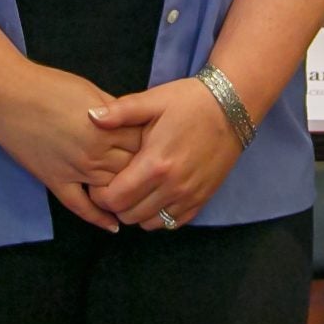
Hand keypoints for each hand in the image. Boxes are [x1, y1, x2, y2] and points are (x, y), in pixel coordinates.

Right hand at [0, 64, 145, 232]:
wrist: (8, 97)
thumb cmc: (50, 87)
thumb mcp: (91, 91)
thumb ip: (115, 111)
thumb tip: (134, 123)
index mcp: (106, 128)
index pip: (143, 144)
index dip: (154, 144)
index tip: (160, 145)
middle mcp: (95, 154)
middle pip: (132, 169)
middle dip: (144, 168)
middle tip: (153, 169)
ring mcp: (75, 171)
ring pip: (112, 190)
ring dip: (127, 193)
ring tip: (141, 197)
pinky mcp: (56, 182)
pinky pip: (80, 207)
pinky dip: (98, 218)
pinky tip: (113, 226)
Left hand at [86, 78, 241, 229]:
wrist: (232, 106)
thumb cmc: (189, 101)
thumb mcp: (153, 100)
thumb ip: (120, 111)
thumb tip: (91, 117)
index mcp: (155, 163)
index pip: (114, 199)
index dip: (99, 194)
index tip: (99, 181)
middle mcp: (172, 186)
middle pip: (129, 215)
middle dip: (116, 204)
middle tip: (115, 184)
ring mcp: (189, 196)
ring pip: (150, 223)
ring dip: (137, 211)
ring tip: (136, 190)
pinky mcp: (202, 199)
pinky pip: (173, 223)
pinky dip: (160, 215)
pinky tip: (157, 195)